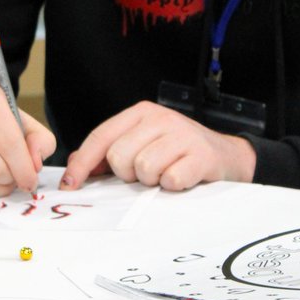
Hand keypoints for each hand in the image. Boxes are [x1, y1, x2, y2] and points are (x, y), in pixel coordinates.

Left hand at [59, 100, 256, 191]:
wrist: (228, 156)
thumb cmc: (180, 153)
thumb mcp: (144, 143)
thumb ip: (111, 152)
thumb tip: (76, 168)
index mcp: (142, 113)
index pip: (101, 137)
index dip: (82, 163)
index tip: (71, 185)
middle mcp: (161, 118)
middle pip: (119, 157)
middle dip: (127, 174)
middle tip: (146, 174)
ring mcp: (182, 135)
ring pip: (143, 169)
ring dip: (152, 181)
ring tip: (166, 174)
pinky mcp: (200, 155)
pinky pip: (170, 180)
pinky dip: (173, 186)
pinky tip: (182, 178)